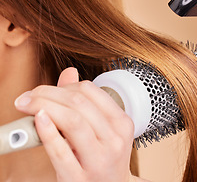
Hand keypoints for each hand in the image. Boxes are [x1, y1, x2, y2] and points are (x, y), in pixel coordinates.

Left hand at [15, 68, 134, 181]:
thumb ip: (85, 99)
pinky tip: (37, 120)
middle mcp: (114, 139)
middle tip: (29, 96)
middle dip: (48, 93)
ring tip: (27, 105)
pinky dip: (46, 132)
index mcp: (121, 122)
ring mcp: (99, 159)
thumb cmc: (104, 155)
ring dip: (44, 106)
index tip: (46, 90)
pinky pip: (61, 151)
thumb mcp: (102, 127)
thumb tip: (70, 72)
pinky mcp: (80, 178)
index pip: (90, 90)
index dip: (64, 86)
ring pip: (72, 121)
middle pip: (78, 103)